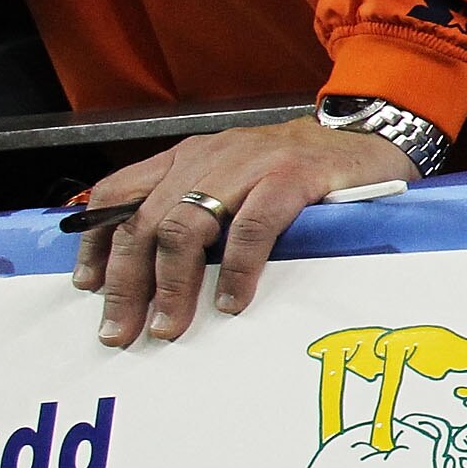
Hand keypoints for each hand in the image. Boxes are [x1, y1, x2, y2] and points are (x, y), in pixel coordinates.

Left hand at [74, 118, 418, 345]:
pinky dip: (237, 268)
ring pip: (186, 224)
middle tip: (122, 329)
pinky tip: (231, 301)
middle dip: (128, 282)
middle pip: (145, 220)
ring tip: (170, 324)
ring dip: (172, 284)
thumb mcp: (240, 180)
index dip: (97, 242)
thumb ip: (204, 208)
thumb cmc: (308, 171)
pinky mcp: (293, 176)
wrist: (376, 138)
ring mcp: (251, 163)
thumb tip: (159, 270)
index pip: (120, 193)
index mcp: (191, 156)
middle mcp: (211, 155)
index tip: (90, 287)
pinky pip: (252, 227)